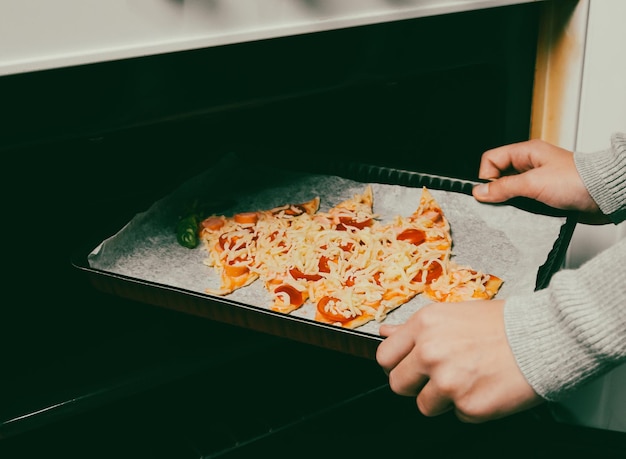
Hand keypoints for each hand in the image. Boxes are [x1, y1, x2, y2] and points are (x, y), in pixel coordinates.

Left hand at [376, 300, 542, 422]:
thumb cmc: (503, 324)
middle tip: (437, 378)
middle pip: (398, 384)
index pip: (385, 356)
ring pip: (425, 405)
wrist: (545, 337)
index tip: (407, 367)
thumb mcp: (452, 313)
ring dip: (443, 399)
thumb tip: (386, 332)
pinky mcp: (469, 406)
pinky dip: (471, 407)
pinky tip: (486, 387)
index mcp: (424, 325)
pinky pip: (458, 416)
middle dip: (415, 385)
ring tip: (468, 380)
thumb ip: (415, 327)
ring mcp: (448, 381)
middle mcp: (431, 352)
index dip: (396, 364)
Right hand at [472, 139, 607, 223]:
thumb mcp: (533, 183)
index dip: (486, 176)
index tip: (491, 192)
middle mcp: (530, 164)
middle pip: (499, 176)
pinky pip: (523, 202)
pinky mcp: (545, 196)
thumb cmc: (577, 181)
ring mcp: (537, 180)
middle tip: (504, 201)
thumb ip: (503, 187)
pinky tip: (528, 213)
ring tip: (520, 207)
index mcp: (526, 152)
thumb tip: (480, 191)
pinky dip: (522, 209)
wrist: (605, 196)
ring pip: (510, 191)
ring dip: (511, 202)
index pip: (491, 159)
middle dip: (498, 191)